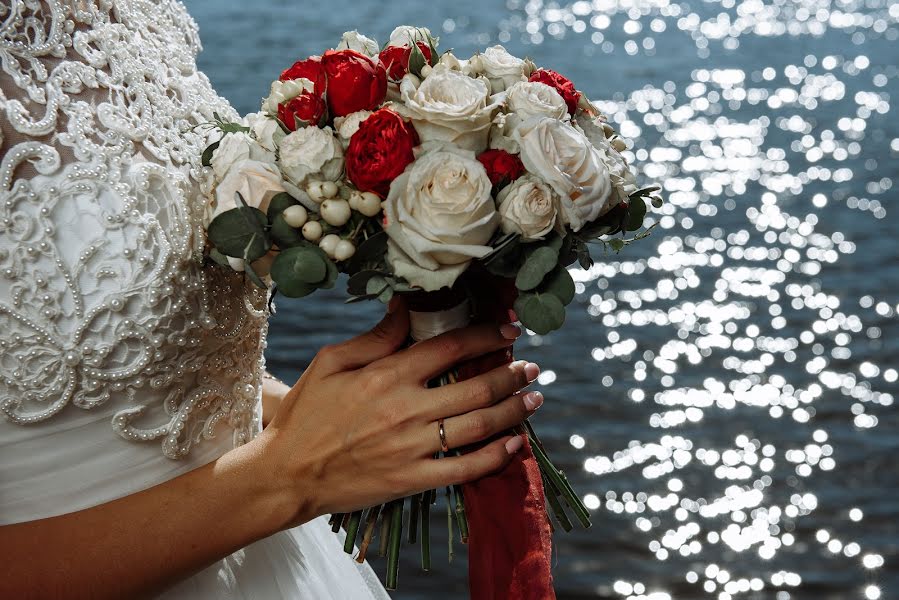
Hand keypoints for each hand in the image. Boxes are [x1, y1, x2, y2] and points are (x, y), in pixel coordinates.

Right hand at [257, 297, 542, 525]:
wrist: (287, 474)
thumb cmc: (307, 414)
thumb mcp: (331, 361)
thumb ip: (375, 336)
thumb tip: (407, 306)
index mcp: (388, 374)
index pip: (451, 347)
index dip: (487, 336)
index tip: (510, 331)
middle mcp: (407, 408)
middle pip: (476, 387)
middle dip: (512, 374)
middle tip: (533, 368)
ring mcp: (413, 447)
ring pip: (480, 426)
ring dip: (514, 410)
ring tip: (535, 398)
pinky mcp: (413, 480)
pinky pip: (466, 468)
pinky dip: (496, 456)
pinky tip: (516, 443)